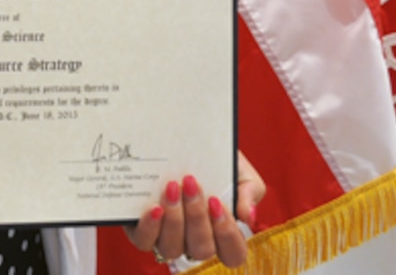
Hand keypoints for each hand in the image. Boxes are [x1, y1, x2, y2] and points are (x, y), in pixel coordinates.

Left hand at [125, 154, 264, 269]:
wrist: (184, 140)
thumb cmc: (216, 161)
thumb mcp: (240, 170)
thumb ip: (250, 192)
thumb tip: (248, 217)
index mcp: (222, 233)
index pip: (233, 254)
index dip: (227, 235)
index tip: (216, 202)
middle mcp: (195, 241)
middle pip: (201, 250)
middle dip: (196, 217)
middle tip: (191, 183)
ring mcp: (169, 239)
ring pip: (172, 248)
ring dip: (174, 219)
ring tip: (171, 188)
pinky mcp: (145, 230)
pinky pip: (145, 242)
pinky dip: (150, 227)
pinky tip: (154, 207)